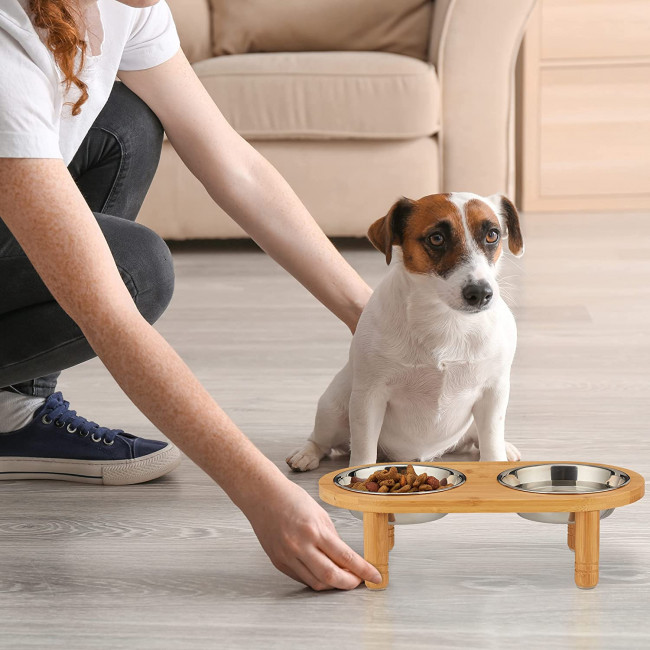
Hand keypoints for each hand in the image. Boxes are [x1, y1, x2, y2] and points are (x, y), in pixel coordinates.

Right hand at [242, 477, 381, 589]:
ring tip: (342, 578)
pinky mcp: (278, 562)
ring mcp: (287, 556)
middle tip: (359, 582)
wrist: (262, 496)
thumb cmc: (290, 498)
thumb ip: (331, 536)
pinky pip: (301, 577)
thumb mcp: (319, 513)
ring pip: (316, 583)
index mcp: (314, 530)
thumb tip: (344, 556)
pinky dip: (315, 578)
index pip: (345, 557)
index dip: (363, 570)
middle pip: (331, 577)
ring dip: (332, 584)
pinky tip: (322, 572)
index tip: (375, 577)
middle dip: (349, 583)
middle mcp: (300, 546)